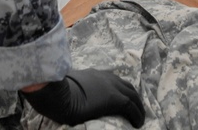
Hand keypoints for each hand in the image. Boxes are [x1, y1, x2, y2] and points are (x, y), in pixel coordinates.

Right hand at [22, 68, 144, 127]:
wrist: (59, 95)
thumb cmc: (58, 92)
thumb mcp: (68, 85)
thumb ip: (76, 87)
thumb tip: (72, 94)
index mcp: (94, 74)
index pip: (113, 80)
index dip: (120, 90)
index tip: (122, 99)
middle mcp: (106, 77)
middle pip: (127, 86)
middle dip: (133, 97)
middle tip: (135, 109)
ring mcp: (112, 87)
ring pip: (133, 95)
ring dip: (137, 106)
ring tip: (139, 117)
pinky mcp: (115, 99)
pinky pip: (131, 107)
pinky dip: (137, 115)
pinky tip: (138, 124)